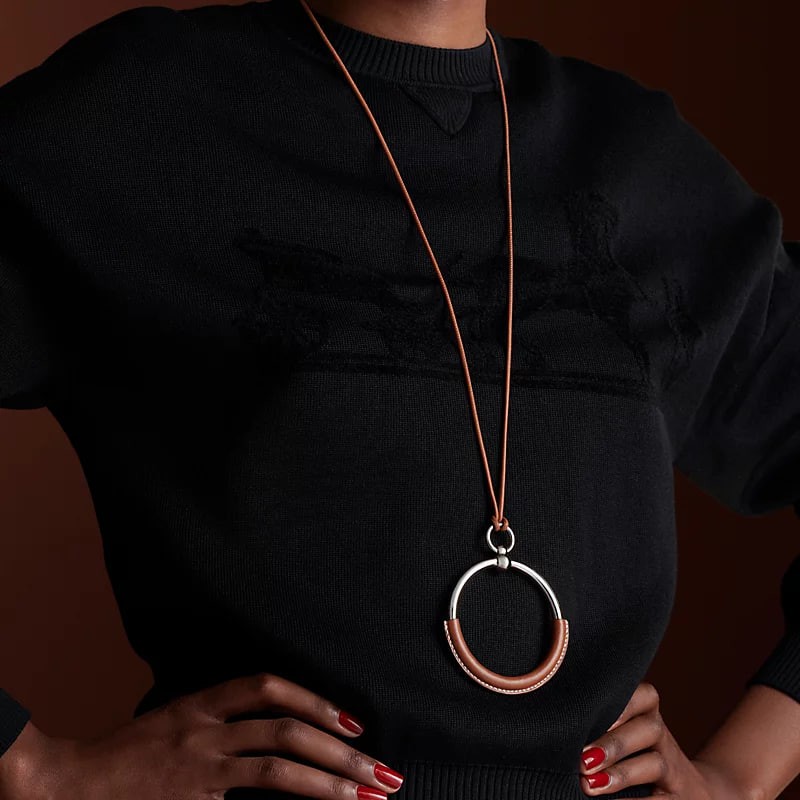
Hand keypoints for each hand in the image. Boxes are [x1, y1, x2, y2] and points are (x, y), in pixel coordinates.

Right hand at [0, 672, 404, 799]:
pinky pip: (251, 794)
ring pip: (277, 764)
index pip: (268, 686)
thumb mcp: (178, 723)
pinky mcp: (195, 795)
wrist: (73, 783)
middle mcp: (206, 726)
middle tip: (381, 769)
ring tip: (367, 793)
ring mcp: (201, 764)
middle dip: (341, 749)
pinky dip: (291, 799)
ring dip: (329, 779)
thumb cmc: (129, 755)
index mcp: (202, 701)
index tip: (352, 722)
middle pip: (286, 726)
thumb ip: (224, 724)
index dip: (314, 699)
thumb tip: (278, 731)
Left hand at [579, 681, 750, 798]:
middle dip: (613, 743)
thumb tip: (557, 730)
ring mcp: (674, 767)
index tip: (589, 714)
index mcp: (648, 712)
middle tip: (582, 758)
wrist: (691, 791)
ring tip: (589, 783)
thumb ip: (600, 726)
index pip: (645, 695)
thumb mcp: (623, 731)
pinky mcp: (680, 797)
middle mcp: (663, 736)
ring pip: (655, 762)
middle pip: (648, 729)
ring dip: (620, 773)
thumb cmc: (632, 754)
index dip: (622, 703)